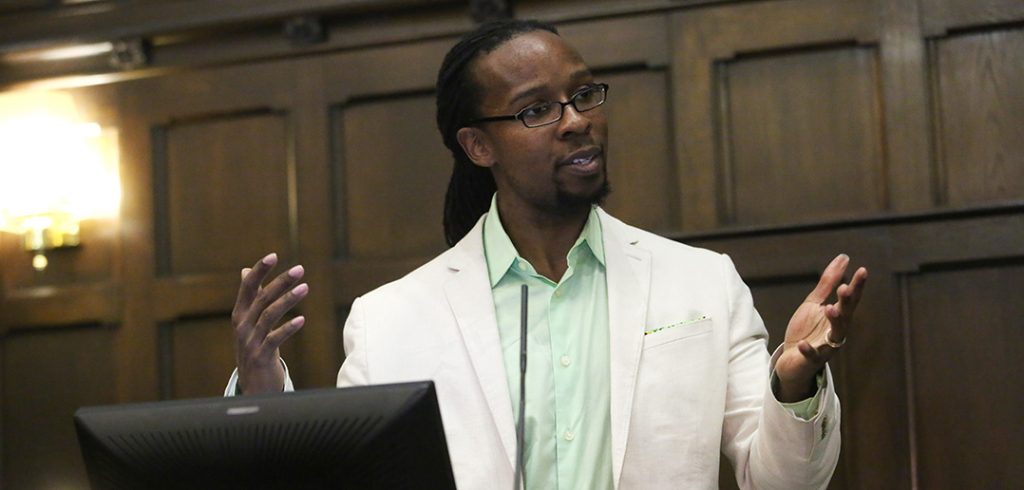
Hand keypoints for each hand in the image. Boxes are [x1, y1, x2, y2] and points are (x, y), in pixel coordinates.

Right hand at [232, 252, 307, 394]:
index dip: (259, 271)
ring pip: (269, 315)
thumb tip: (245, 271)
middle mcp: (242, 325)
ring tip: (306, 288)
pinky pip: (274, 339)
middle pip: (261, 298)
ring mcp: (250, 341)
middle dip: (280, 282)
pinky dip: (288, 328)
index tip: (273, 256)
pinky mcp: (260, 356)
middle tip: (300, 269)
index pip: (247, 287)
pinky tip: (301, 320)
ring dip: (288, 300)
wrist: (252, 386)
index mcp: (240, 314)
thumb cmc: (254, 347)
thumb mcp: (248, 322)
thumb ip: (249, 297)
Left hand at [774, 254, 866, 401]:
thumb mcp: (815, 303)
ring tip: (829, 309)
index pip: (850, 300)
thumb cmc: (807, 330)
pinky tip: (803, 344)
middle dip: (846, 303)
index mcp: (838, 316)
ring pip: (834, 335)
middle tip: (844, 289)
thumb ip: (827, 283)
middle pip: (845, 315)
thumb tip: (844, 258)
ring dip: (834, 322)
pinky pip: (812, 356)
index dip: (857, 286)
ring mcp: (825, 347)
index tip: (863, 270)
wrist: (791, 360)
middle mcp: (836, 332)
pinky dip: (808, 350)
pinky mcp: (811, 360)